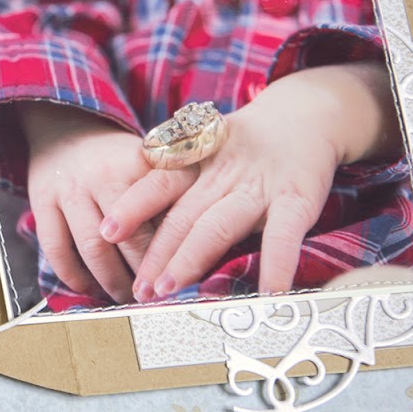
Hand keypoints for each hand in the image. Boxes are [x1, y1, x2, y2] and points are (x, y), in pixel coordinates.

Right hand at [20, 102, 184, 303]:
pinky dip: (73, 274)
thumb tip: (192, 253)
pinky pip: (57, 248)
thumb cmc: (120, 157)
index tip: (180, 279)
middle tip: (155, 296)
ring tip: (125, 296)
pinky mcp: (42, 200)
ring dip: (111, 280)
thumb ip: (172, 198)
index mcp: (142, 163)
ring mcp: (71, 188)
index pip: (165, 217)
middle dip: (144, 274)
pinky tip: (87, 287)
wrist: (67, 125)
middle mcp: (105, 173)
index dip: (173, 254)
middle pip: (131, 237)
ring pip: (93, 247)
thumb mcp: (153, 163)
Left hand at [106, 62, 396, 298]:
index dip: (131, 208)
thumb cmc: (247, 146)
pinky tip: (268, 294)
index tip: (105, 234)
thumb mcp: (206, 152)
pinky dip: (276, 265)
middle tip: (136, 288)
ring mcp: (258, 187)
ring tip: (167, 290)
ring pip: (217, 225)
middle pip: (181, 216)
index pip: (157, 184)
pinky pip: (283, 235)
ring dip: (190, 259)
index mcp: (196, 163)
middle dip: (155, 254)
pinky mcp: (296, 198)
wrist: (307, 116)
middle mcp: (221, 174)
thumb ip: (179, 185)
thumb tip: (136, 231)